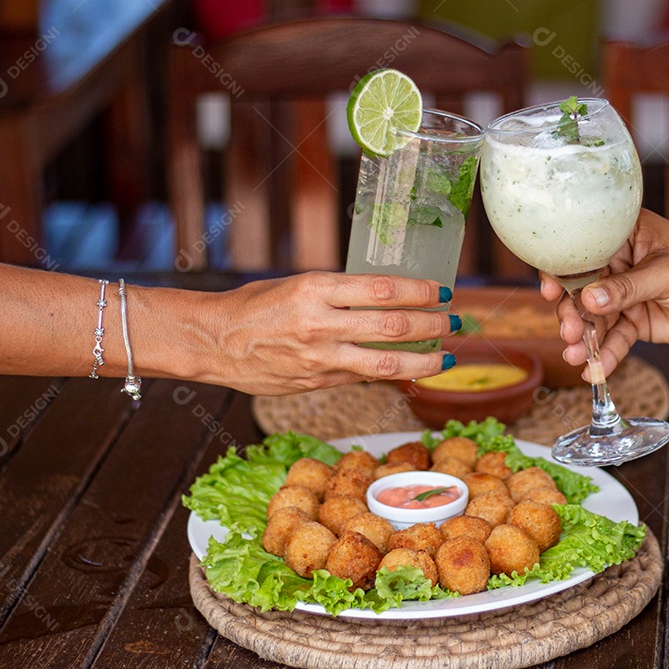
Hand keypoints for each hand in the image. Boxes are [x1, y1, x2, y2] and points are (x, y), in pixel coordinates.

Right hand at [208, 272, 454, 394]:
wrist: (214, 342)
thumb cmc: (255, 306)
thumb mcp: (298, 285)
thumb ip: (340, 294)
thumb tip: (388, 298)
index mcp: (315, 289)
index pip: (383, 289)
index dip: (421, 291)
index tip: (443, 290)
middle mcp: (321, 325)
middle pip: (393, 327)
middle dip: (432, 324)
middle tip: (454, 321)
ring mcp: (320, 359)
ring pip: (387, 364)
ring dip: (425, 360)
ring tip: (448, 356)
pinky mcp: (317, 383)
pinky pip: (363, 379)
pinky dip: (391, 373)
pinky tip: (410, 369)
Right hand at [540, 210, 668, 378]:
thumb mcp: (667, 274)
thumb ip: (628, 288)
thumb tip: (589, 298)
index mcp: (625, 236)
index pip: (584, 250)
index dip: (562, 269)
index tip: (550, 290)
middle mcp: (619, 264)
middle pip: (582, 288)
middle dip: (573, 312)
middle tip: (570, 332)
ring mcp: (624, 295)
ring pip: (594, 318)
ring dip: (584, 339)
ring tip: (578, 357)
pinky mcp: (635, 322)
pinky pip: (614, 339)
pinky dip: (605, 356)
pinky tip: (595, 371)